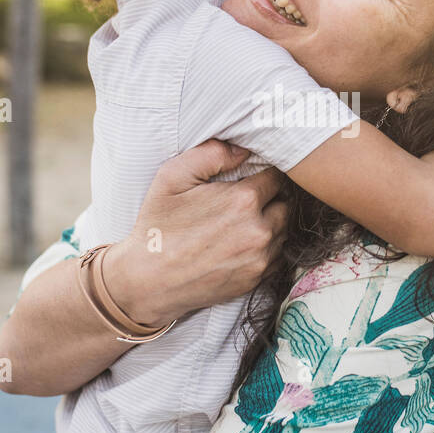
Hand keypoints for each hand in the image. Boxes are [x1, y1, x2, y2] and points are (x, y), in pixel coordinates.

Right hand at [101, 140, 288, 327]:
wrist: (149, 282)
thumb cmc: (157, 226)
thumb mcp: (172, 177)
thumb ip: (210, 154)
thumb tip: (243, 150)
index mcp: (243, 201)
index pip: (276, 176)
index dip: (262, 174)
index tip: (249, 178)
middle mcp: (259, 230)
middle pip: (285, 204)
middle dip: (270, 198)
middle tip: (246, 200)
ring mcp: (260, 258)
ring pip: (283, 230)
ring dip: (270, 223)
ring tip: (243, 221)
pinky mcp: (256, 279)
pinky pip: (277, 256)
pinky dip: (266, 248)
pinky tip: (242, 243)